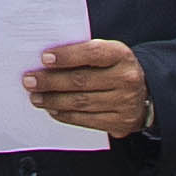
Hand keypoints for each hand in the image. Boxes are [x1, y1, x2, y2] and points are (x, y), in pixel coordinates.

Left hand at [23, 37, 149, 140]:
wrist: (146, 93)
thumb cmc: (115, 68)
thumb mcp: (108, 53)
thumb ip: (84, 53)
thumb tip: (47, 60)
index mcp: (122, 55)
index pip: (92, 53)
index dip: (67, 56)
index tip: (44, 58)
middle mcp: (126, 79)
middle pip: (82, 81)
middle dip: (51, 81)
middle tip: (29, 80)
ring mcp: (125, 103)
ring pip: (81, 102)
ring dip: (53, 100)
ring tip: (36, 97)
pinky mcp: (120, 122)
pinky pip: (87, 120)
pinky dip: (66, 115)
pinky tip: (52, 110)